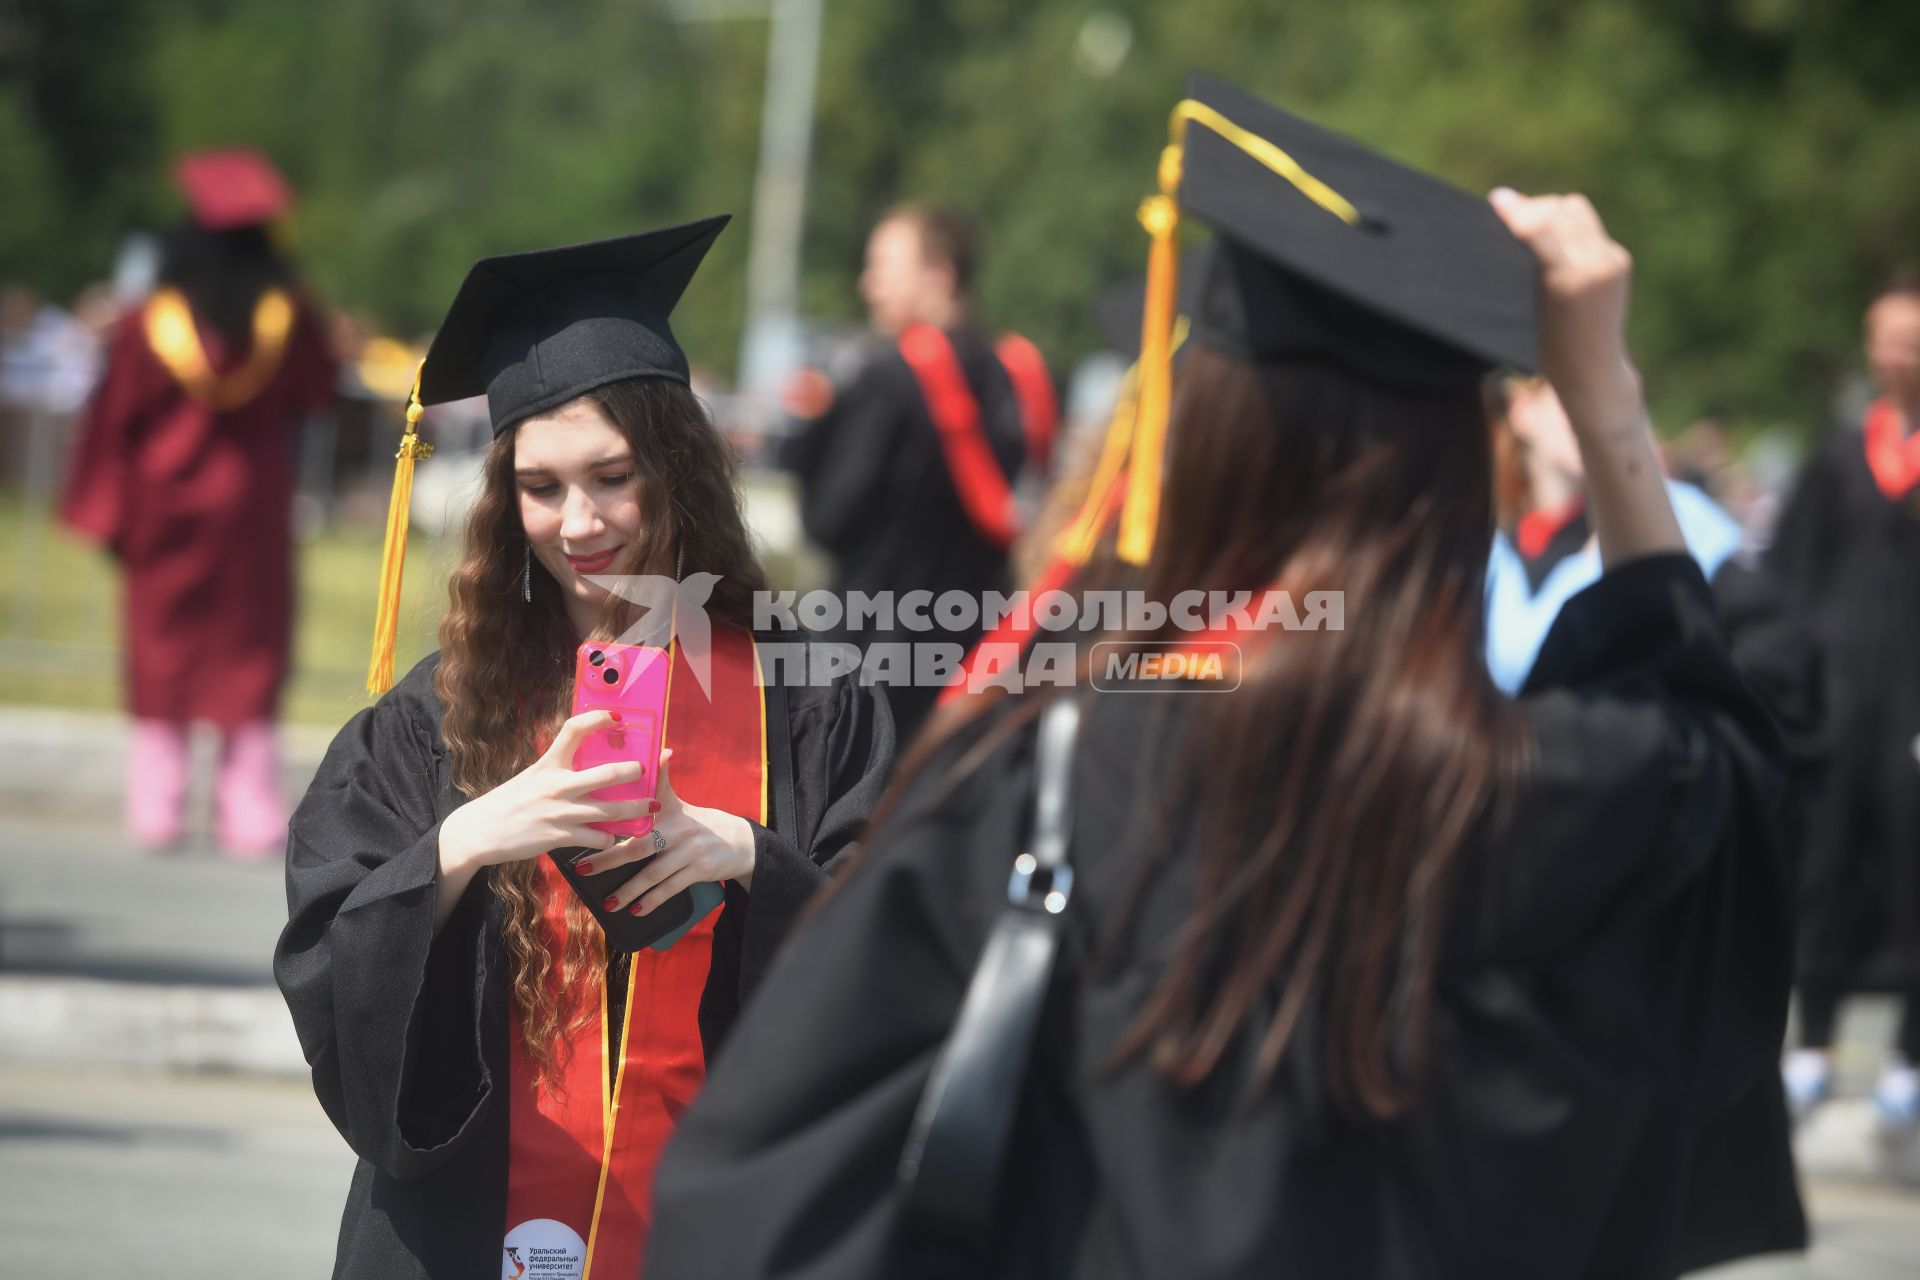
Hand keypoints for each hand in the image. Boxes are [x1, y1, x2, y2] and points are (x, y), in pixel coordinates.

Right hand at [437, 710, 654, 873]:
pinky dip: (609, 839)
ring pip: (610, 811)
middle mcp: (557, 785)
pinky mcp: (560, 837)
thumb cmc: (508, 802)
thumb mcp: (531, 777)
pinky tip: (612, 837)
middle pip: (606, 773)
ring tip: (650, 807)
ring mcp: (560, 812)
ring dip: (636, 810)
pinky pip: (597, 838)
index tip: (617, 717)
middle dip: (632, 772)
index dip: (597, 718)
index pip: (574, 730)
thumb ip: (557, 771)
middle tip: (645, 770)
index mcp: (548, 764)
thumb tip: (585, 765)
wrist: (479, 831)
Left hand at [573, 749, 756, 916]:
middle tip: (584, 869)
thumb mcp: (681, 803)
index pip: (638, 812)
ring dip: (629, 891)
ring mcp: (690, 853)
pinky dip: (652, 901)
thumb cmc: (700, 823)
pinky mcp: (699, 872)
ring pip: (653, 874)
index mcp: (669, 812)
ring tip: (608, 903)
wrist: (740, 842)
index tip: (586, 827)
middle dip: (609, 860)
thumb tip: (661, 750)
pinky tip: (635, 912)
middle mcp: (679, 831)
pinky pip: (671, 889)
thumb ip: (664, 782)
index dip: (613, 818)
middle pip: (638, 847)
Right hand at [1489, 188, 1639, 434]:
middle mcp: (1596, 266)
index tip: (1496, 200)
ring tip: (1531, 228)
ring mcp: (1612, 260)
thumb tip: (1506, 220)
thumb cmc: (1544, 350)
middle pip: (1558, 209)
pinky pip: (1587, 225)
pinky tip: (1551, 244)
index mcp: (1569, 282)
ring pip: (1575, 209)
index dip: (1517, 210)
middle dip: (1531, 208)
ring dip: (1551, 212)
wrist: (1592, 371)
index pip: (1542, 226)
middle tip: (1508, 215)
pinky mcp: (1619, 259)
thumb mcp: (1524, 311)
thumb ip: (1520, 265)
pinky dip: (1566, 227)